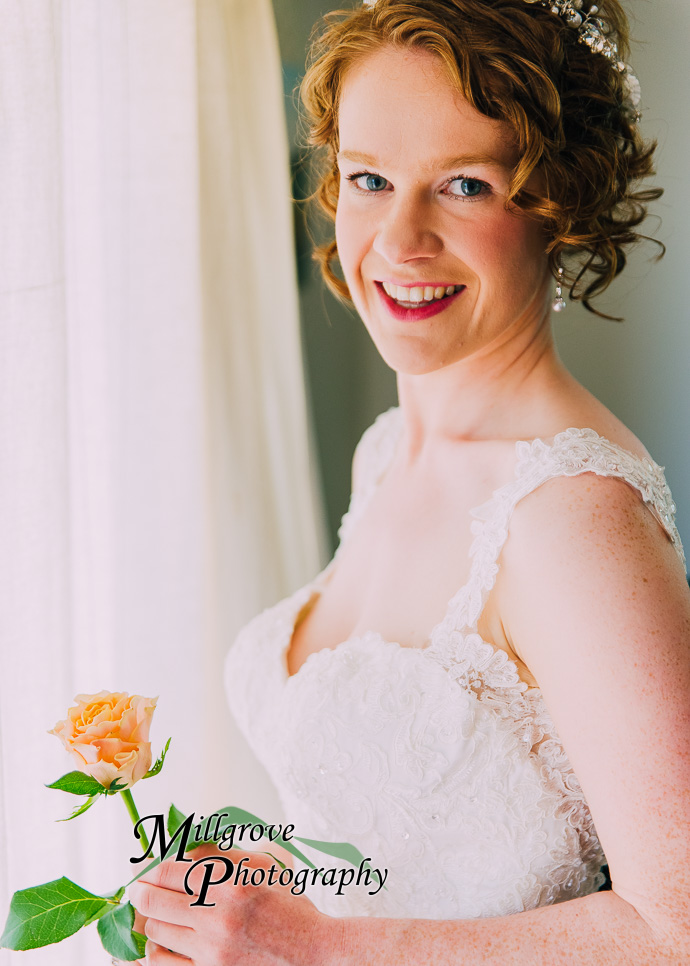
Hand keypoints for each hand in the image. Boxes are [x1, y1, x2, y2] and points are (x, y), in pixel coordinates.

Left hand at [128, 843, 336, 964]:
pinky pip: (163, 964)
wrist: (314, 954)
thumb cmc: (290, 907)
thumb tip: (186, 847)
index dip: (150, 869)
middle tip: (139, 889)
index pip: (170, 872)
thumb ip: (224, 855)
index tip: (143, 869)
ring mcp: (211, 951)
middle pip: (154, 901)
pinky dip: (155, 951)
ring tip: (156, 913)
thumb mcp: (264, 867)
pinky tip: (160, 943)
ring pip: (156, 932)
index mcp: (230, 884)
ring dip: (152, 919)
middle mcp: (217, 917)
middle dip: (141, 892)